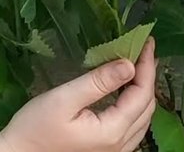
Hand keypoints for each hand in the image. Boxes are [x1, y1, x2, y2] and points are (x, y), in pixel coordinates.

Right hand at [0, 38, 156, 151]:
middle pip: (146, 107)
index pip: (142, 94)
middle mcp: (120, 145)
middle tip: (143, 49)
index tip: (147, 41)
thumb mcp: (64, 98)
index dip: (147, 65)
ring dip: (143, 91)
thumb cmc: (35, 127)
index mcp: (112, 131)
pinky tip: (126, 91)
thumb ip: (98, 82)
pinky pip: (133, 127)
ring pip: (142, 119)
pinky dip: (135, 106)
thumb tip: (129, 64)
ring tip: (139, 65)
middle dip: (148, 76)